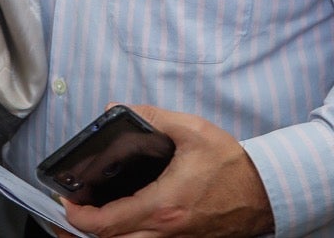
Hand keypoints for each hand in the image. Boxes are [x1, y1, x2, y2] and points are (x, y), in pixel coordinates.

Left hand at [63, 107, 273, 237]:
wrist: (266, 191)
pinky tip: (123, 220)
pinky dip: (129, 237)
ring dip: (107, 236)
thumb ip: (152, 117)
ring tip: (93, 215)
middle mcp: (167, 231)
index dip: (79, 216)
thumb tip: (116, 109)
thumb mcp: (191, 130)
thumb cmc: (231, 163)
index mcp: (163, 205)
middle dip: (86, 231)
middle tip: (73, 209)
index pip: (108, 223)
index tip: (67, 202)